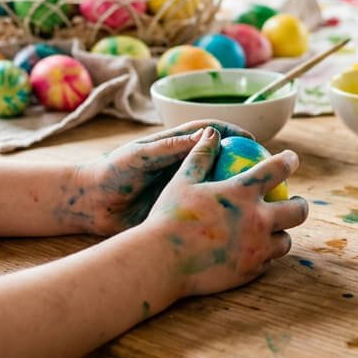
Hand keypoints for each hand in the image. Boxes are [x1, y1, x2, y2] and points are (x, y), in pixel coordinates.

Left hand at [65, 120, 255, 234]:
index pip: (214, 133)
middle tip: (266, 175)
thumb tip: (209, 135)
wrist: (90, 205)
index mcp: (176, 145)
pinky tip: (235, 224)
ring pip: (217, 186)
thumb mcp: (140, 157)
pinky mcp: (178, 209)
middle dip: (245, 164)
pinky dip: (221, 213)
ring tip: (257, 202)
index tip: (255, 145)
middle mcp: (184, 165)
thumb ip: (170, 147)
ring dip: (237, 191)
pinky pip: (204, 209)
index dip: (237, 135)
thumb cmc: (111, 173)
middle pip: (223, 159)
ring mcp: (183, 188)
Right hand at [143, 127, 309, 297]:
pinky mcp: (250, 271)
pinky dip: (264, 254)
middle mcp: (257, 219)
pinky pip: (267, 261)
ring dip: (281, 233)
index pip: (278, 170)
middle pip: (298, 211)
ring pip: (285, 240)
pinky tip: (255, 251)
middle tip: (294, 203)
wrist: (162, 263)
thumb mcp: (182, 181)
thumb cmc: (169, 218)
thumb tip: (211, 133)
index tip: (292, 159)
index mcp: (243, 193)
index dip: (289, 161)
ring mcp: (257, 248)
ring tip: (274, 230)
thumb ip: (201, 156)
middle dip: (300, 204)